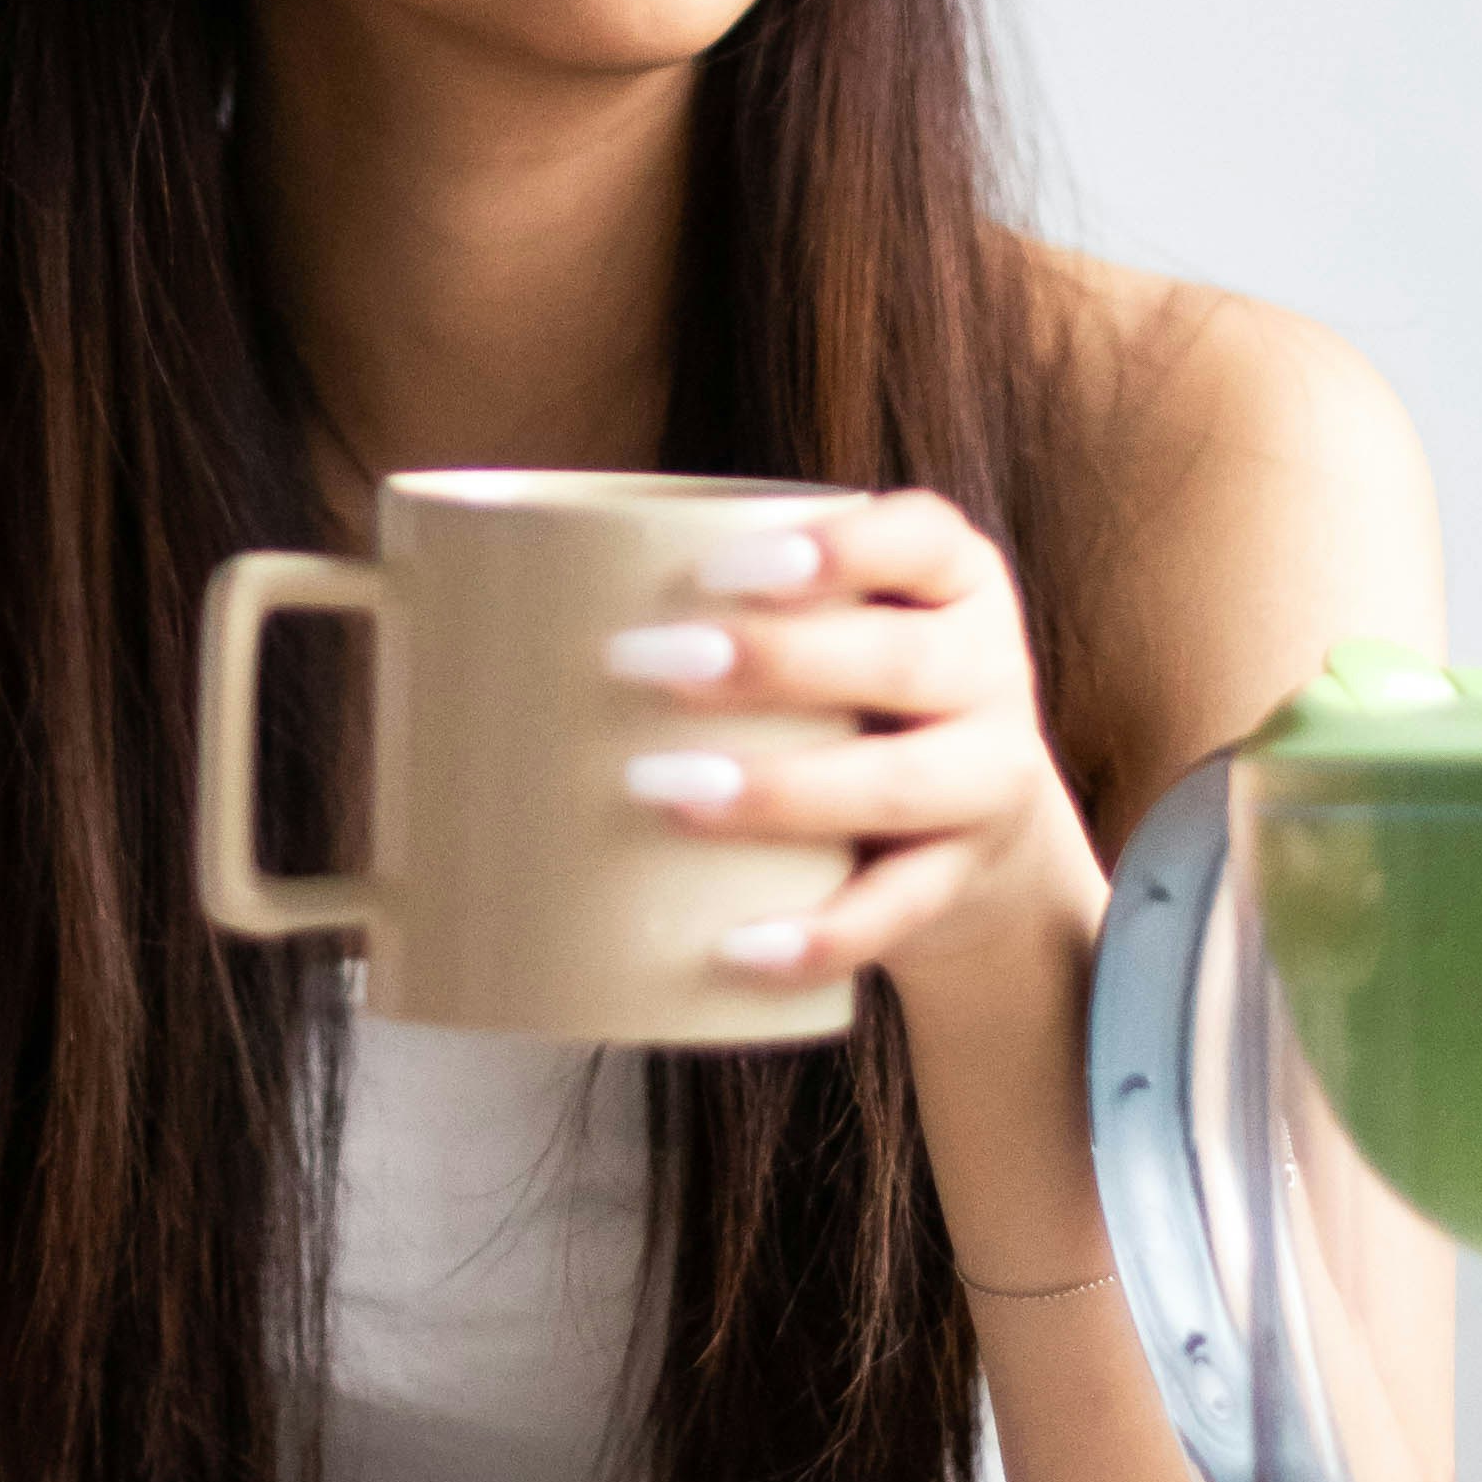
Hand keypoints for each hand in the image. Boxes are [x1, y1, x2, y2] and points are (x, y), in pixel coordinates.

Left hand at [608, 490, 1098, 1015]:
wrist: (980, 834)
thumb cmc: (854, 699)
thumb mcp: (835, 627)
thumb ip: (730, 597)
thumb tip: (493, 585)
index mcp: (956, 581)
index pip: (921, 537)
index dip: (834, 547)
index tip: (721, 565)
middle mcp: (989, 672)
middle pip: (901, 659)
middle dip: (772, 661)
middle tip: (641, 661)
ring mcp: (987, 782)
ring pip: (899, 784)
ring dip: (779, 790)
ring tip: (663, 789)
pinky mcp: (958, 882)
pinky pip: (897, 910)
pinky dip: (819, 933)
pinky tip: (740, 944)